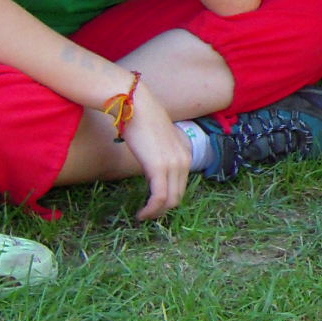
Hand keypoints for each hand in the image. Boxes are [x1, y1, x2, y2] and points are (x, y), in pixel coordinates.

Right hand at [116, 78, 192, 220]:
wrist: (135, 104)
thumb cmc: (142, 119)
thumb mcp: (157, 140)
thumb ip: (161, 154)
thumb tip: (153, 167)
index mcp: (186, 153)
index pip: (181, 185)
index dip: (169, 199)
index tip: (154, 205)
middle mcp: (184, 160)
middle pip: (178, 196)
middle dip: (163, 209)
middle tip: (147, 214)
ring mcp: (174, 164)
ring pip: (170, 200)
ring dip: (156, 212)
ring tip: (143, 216)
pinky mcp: (159, 168)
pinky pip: (160, 198)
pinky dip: (151, 210)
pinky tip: (141, 214)